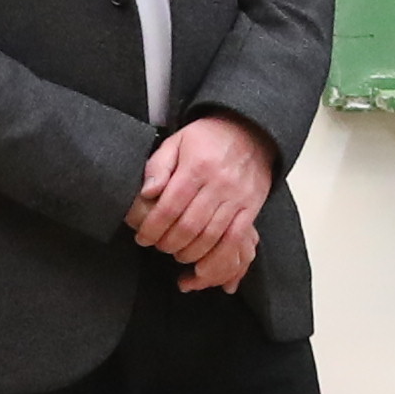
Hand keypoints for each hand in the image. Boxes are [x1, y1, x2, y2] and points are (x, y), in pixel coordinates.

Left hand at [130, 117, 269, 294]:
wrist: (250, 131)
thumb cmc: (207, 139)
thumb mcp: (176, 142)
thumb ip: (158, 166)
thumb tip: (146, 193)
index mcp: (196, 167)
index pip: (169, 207)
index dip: (152, 228)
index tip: (142, 238)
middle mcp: (218, 184)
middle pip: (188, 226)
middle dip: (168, 243)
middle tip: (158, 246)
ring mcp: (238, 198)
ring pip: (211, 237)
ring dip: (190, 252)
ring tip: (177, 253)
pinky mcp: (252, 208)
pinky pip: (236, 238)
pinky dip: (218, 255)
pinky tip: (204, 261)